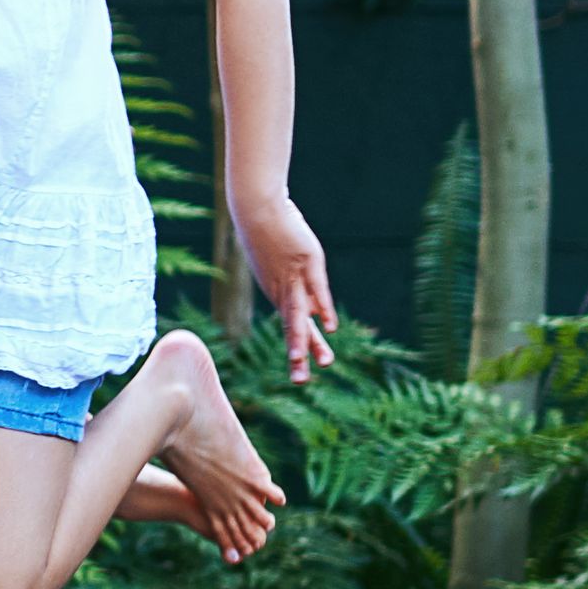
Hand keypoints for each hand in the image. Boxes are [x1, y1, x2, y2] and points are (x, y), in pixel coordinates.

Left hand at [234, 194, 333, 374]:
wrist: (257, 207)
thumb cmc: (270, 234)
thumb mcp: (284, 267)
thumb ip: (302, 292)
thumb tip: (316, 314)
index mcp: (278, 293)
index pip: (291, 326)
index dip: (297, 348)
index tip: (300, 371)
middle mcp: (284, 289)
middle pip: (291, 327)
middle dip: (297, 354)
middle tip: (300, 381)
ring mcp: (294, 276)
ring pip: (299, 314)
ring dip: (305, 340)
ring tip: (311, 362)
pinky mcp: (307, 261)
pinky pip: (316, 289)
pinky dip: (323, 308)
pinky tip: (330, 326)